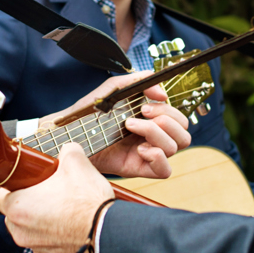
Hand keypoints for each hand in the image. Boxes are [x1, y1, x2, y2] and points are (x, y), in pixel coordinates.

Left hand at [0, 142, 113, 252]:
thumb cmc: (88, 203)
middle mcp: (22, 232)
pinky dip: (54, 235)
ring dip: (40, 221)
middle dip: (27, 204)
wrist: (108, 232)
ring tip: (62, 208)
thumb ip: (66, 152)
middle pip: (14, 214)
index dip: (12, 186)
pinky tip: (71, 224)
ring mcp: (36, 248)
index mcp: (18, 208)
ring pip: (30, 230)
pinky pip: (46, 243)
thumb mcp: (76, 163)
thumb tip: (68, 151)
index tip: (25, 182)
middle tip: (47, 193)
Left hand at [39, 72, 190, 178]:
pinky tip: (140, 149)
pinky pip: (165, 170)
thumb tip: (162, 91)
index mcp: (151, 120)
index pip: (179, 119)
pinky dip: (158, 157)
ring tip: (130, 127)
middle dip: (167, 120)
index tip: (145, 105)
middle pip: (184, 134)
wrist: (69, 132)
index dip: (169, 110)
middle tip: (141, 114)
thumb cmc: (89, 112)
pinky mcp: (138, 168)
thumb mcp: (114, 90)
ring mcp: (147, 154)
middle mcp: (153, 137)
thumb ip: (138, 82)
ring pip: (176, 148)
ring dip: (156, 133)